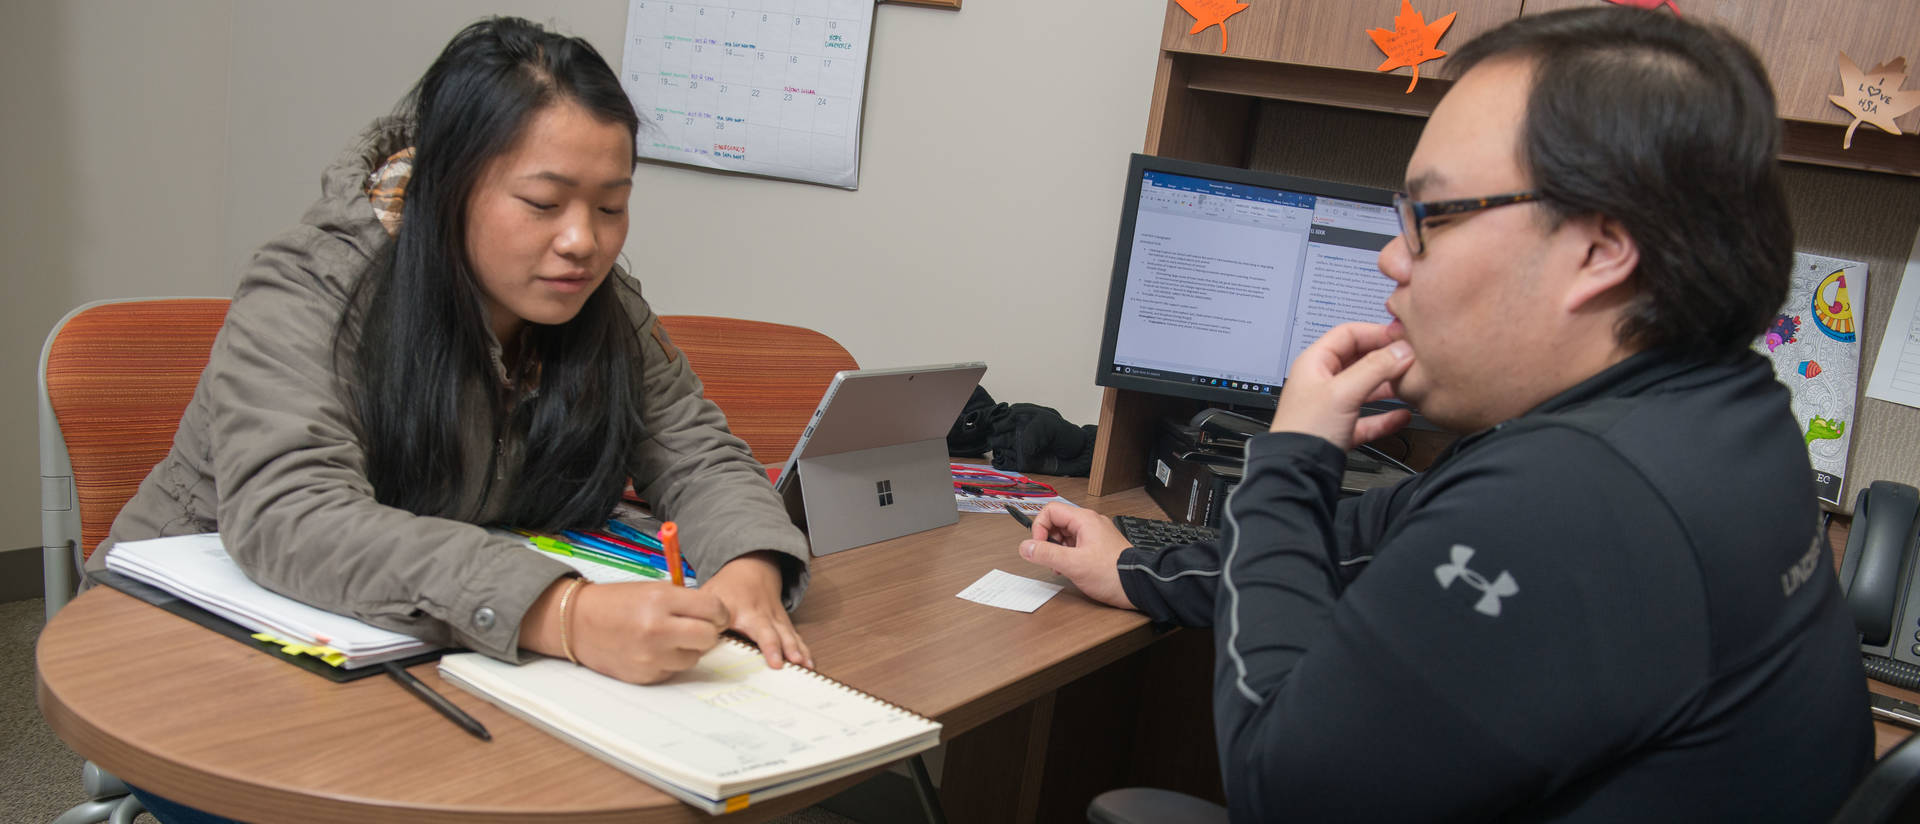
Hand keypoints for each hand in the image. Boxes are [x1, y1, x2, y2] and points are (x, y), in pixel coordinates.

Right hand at [523, 578, 730, 683]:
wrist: (577, 623)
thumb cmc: (617, 602)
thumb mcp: (652, 589)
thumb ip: (685, 601)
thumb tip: (717, 617)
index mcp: (661, 600)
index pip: (713, 609)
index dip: (719, 612)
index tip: (716, 614)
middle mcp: (657, 629)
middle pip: (709, 637)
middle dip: (709, 632)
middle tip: (699, 627)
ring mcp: (650, 656)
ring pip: (694, 658)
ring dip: (689, 648)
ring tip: (669, 637)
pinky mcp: (644, 675)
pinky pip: (673, 670)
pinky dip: (670, 661)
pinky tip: (653, 649)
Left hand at [703, 551, 812, 669]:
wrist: (752, 566)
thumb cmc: (727, 587)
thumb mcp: (709, 596)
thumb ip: (699, 618)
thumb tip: (689, 644)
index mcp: (740, 609)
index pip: (746, 626)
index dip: (757, 642)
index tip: (765, 658)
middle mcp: (760, 614)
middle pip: (770, 631)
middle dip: (777, 647)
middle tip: (781, 663)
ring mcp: (775, 617)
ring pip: (787, 634)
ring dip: (796, 649)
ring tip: (802, 664)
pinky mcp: (784, 622)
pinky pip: (795, 635)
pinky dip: (804, 649)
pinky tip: (809, 663)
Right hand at [1018, 503, 1135, 609]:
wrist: (1138, 586)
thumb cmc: (1113, 573)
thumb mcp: (1073, 564)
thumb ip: (1046, 555)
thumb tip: (1025, 547)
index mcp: (1084, 520)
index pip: (1050, 511)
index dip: (1039, 527)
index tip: (1038, 546)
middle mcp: (1090, 524)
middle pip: (1057, 522)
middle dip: (1047, 540)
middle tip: (1048, 558)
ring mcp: (1095, 535)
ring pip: (1065, 535)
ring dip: (1057, 550)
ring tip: (1060, 566)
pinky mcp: (1098, 548)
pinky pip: (1076, 545)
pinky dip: (1067, 555)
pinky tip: (1069, 569)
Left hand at [1270, 322, 1414, 450]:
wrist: (1296, 472)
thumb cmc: (1305, 431)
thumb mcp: (1342, 392)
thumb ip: (1374, 368)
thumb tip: (1400, 351)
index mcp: (1315, 364)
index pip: (1348, 334)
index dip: (1375, 332)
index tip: (1401, 337)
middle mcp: (1322, 382)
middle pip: (1359, 360)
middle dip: (1386, 359)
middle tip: (1410, 360)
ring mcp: (1330, 407)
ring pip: (1364, 388)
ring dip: (1388, 387)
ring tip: (1410, 384)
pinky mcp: (1339, 430)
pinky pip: (1366, 418)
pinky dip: (1384, 417)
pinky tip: (1402, 417)